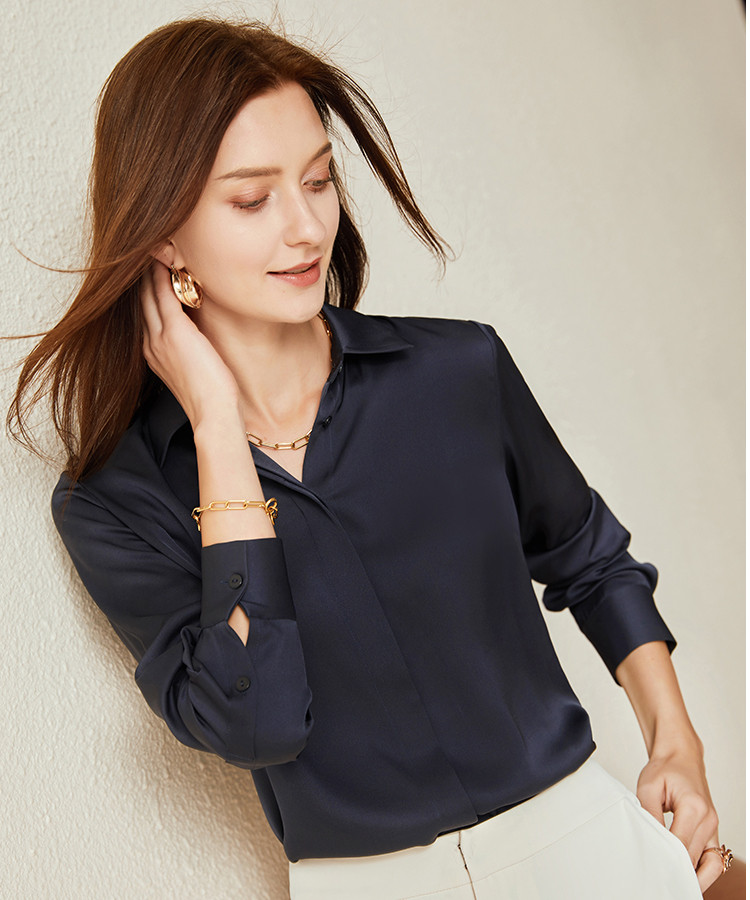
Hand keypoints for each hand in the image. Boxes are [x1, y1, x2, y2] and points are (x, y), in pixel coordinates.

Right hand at [140, 260, 239, 426]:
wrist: (213, 413)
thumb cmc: (212, 397)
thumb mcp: (195, 369)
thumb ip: (191, 349)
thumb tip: (200, 336)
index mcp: (153, 353)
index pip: (147, 313)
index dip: (147, 289)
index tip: (152, 268)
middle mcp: (151, 343)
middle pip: (141, 299)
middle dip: (144, 274)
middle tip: (150, 248)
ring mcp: (160, 337)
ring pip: (149, 293)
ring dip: (151, 268)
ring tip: (157, 245)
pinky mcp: (175, 332)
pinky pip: (164, 294)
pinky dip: (164, 275)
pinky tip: (168, 258)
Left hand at [636, 743, 723, 892]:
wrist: (680, 757)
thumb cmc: (665, 769)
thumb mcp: (648, 787)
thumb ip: (649, 814)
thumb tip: (649, 840)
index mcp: (693, 806)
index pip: (681, 845)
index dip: (666, 860)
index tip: (651, 869)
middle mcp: (708, 819)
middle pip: (694, 858)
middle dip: (676, 870)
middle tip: (657, 880)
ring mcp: (713, 826)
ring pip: (710, 865)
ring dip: (694, 876)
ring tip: (675, 883)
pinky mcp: (712, 831)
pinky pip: (714, 859)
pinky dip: (703, 870)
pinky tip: (688, 876)